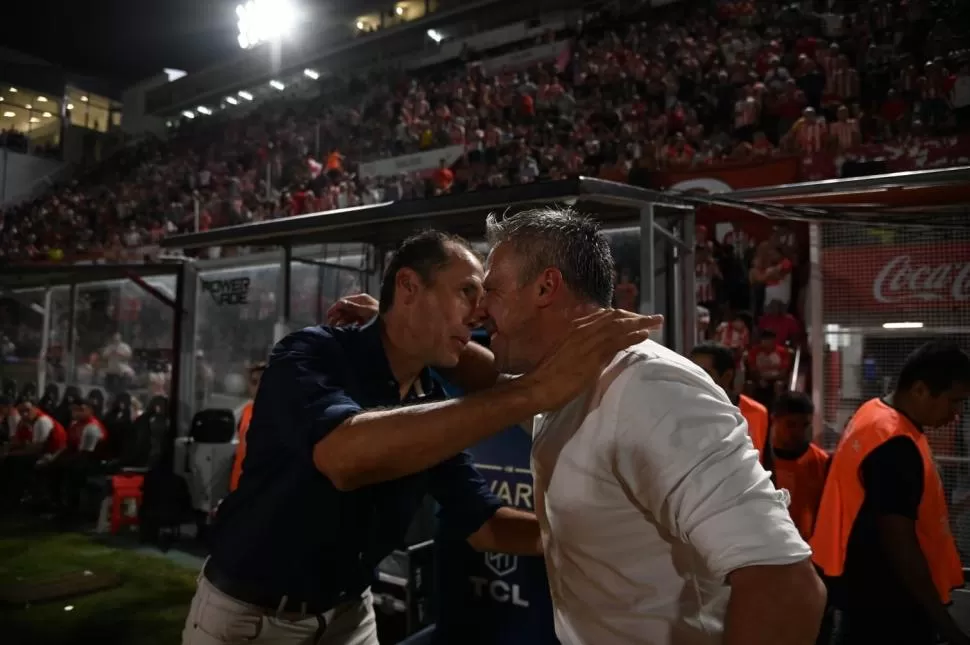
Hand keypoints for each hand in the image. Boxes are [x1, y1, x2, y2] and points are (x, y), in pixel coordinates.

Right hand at [327, 293, 378, 325]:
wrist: (394, 326)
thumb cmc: (380, 316)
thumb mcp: (366, 311)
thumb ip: (353, 307)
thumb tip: (339, 303)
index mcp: (361, 298)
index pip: (344, 301)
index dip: (335, 308)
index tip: (328, 317)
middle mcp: (361, 303)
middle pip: (345, 308)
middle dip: (337, 316)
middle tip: (330, 325)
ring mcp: (363, 311)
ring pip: (348, 315)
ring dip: (341, 321)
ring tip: (335, 329)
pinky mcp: (365, 319)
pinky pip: (353, 321)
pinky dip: (348, 324)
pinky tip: (344, 330)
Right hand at [521, 308, 662, 410]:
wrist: (537, 387)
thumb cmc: (548, 376)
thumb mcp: (565, 355)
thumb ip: (580, 348)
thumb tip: (599, 349)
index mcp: (575, 328)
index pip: (604, 316)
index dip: (623, 316)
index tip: (636, 318)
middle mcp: (582, 329)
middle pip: (615, 316)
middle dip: (636, 316)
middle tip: (653, 318)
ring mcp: (587, 340)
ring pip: (619, 325)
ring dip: (640, 322)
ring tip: (656, 322)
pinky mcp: (592, 355)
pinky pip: (617, 341)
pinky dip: (633, 336)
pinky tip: (645, 335)